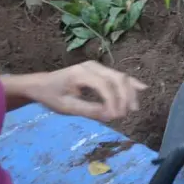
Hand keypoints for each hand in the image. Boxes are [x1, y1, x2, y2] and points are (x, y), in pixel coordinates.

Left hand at [26, 61, 146, 121]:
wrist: (41, 84)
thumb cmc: (51, 96)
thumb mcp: (66, 107)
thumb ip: (89, 110)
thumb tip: (111, 116)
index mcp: (81, 74)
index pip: (104, 86)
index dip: (113, 101)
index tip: (115, 117)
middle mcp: (92, 66)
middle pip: (117, 78)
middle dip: (125, 96)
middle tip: (127, 114)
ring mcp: (97, 67)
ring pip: (120, 77)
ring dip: (129, 92)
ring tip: (133, 108)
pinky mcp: (100, 70)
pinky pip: (118, 76)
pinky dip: (129, 84)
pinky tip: (142, 88)